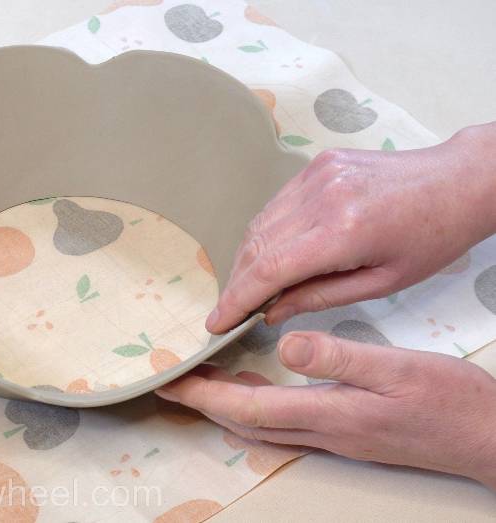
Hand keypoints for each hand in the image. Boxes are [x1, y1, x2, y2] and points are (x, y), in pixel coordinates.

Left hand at [156, 332, 495, 489]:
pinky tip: (258, 391)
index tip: (171, 381)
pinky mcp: (346, 433)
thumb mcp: (397, 369)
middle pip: (245, 422)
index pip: (247, 406)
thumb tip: (286, 347)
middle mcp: (324, 432)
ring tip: (205, 382)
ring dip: (228, 405)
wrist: (486, 437)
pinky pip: (285, 424)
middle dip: (205, 403)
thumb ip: (340, 358)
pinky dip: (258, 408)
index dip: (204, 394)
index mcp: (330, 413)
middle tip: (176, 381)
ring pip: (263, 426)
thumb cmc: (449, 401)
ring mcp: (334, 437)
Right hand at [207, 123, 495, 332]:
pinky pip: (276, 204)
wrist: (457, 181)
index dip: (236, 299)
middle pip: (256, 245)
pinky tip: (269, 253)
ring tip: (248, 287)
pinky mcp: (317, 164)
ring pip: (260, 223)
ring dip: (247, 259)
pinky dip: (265, 233)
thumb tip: (272, 312)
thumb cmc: (432, 238)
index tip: (217, 322)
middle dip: (238, 283)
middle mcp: (322, 196)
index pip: (269, 269)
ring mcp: (317, 175)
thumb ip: (320, 297)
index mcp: (343, 230)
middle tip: (232, 311)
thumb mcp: (382, 283)